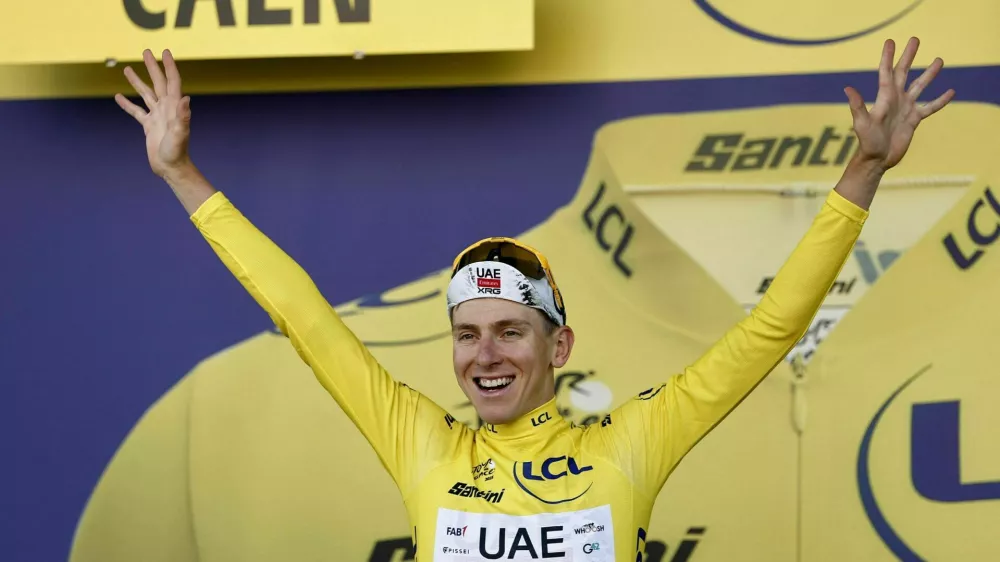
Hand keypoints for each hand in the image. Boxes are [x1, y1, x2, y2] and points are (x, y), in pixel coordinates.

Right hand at [115, 49, 192, 179]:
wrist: (171, 167)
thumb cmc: (177, 152)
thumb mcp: (180, 133)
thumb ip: (183, 116)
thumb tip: (185, 98)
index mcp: (174, 107)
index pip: (172, 81)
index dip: (169, 66)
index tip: (165, 52)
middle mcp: (166, 109)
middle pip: (158, 82)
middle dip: (152, 67)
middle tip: (146, 51)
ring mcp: (157, 116)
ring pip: (145, 94)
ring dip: (137, 81)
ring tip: (126, 69)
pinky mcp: (148, 126)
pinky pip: (136, 112)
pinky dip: (127, 104)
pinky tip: (118, 96)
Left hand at [844, 37, 954, 172]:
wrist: (878, 160)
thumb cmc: (867, 142)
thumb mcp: (862, 123)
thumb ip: (857, 106)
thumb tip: (847, 88)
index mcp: (884, 98)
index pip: (886, 73)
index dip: (888, 57)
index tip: (890, 41)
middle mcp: (895, 99)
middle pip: (904, 73)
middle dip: (909, 56)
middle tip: (915, 39)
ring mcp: (905, 108)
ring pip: (920, 86)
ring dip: (929, 74)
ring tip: (939, 60)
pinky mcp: (914, 120)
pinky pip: (930, 107)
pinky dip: (940, 100)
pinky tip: (951, 91)